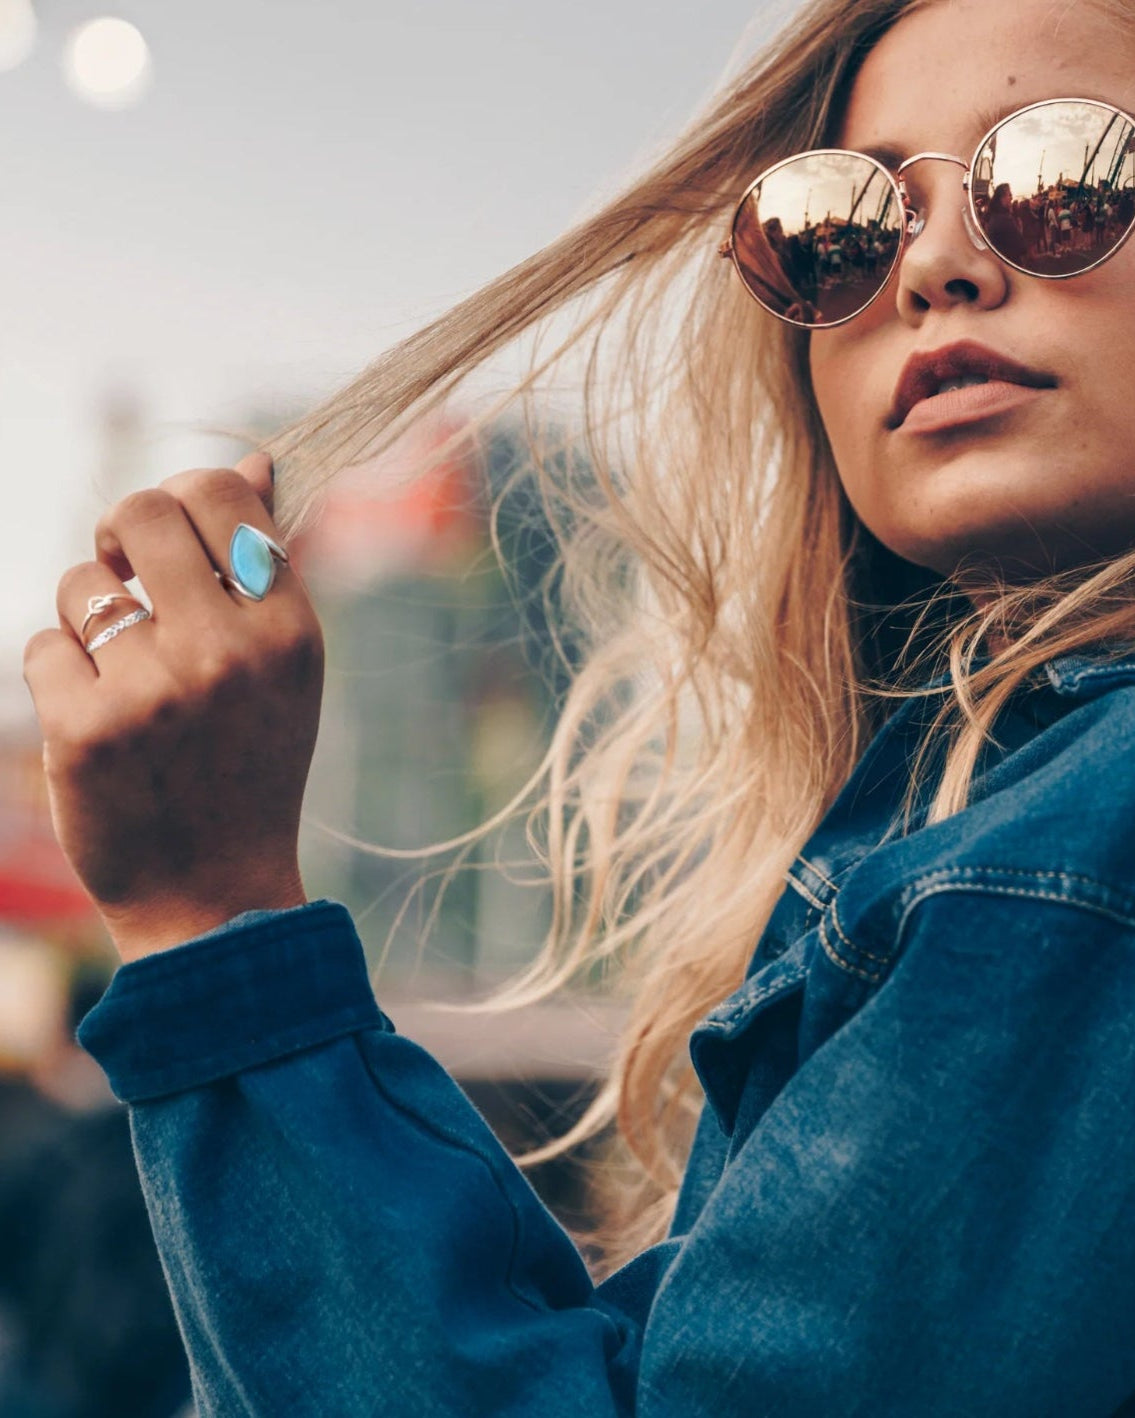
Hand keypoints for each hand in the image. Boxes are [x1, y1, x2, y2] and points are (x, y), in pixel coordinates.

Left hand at [23, 452, 324, 962]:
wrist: (212, 894)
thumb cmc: (248, 765)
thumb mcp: (283, 667)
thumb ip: (265, 567)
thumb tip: (251, 462)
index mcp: (289, 630)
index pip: (220, 495)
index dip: (180, 496)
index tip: (165, 539)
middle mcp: (228, 651)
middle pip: (138, 512)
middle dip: (119, 535)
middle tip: (124, 574)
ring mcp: (154, 690)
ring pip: (82, 585)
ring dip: (88, 618)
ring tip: (123, 679)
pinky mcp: (85, 729)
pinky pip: (42, 645)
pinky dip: (59, 677)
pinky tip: (97, 725)